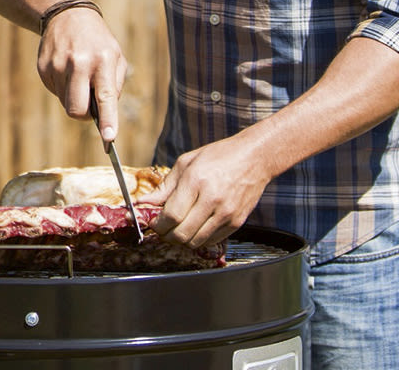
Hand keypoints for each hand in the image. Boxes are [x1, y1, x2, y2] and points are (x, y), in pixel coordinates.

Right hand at [36, 8, 127, 140]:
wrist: (67, 15)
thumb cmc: (98, 42)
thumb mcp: (116, 57)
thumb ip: (113, 87)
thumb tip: (104, 117)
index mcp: (102, 60)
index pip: (105, 96)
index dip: (108, 119)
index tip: (109, 138)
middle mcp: (79, 63)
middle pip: (77, 109)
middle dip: (84, 115)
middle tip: (90, 107)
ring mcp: (57, 66)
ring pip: (65, 103)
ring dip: (74, 98)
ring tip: (79, 76)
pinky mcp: (43, 68)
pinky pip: (55, 92)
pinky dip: (63, 89)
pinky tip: (67, 70)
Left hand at [139, 136, 270, 248]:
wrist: (255, 158)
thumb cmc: (218, 156)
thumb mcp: (186, 163)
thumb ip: (164, 187)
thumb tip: (143, 203)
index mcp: (196, 181)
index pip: (171, 215)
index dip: (157, 224)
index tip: (153, 222)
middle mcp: (212, 200)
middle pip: (181, 234)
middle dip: (166, 235)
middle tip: (163, 228)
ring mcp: (227, 213)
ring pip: (195, 242)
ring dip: (181, 240)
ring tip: (178, 228)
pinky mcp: (237, 222)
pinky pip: (211, 241)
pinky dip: (198, 239)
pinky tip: (195, 227)